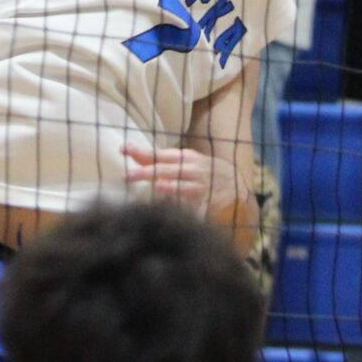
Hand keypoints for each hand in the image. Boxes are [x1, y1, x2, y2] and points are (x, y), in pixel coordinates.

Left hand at [122, 143, 243, 219]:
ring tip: (157, 187)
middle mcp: (194, 170)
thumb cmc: (205, 172)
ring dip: (169, 187)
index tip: (124, 149)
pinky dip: (190, 209)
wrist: (237, 186)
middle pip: (167, 170)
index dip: (142, 152)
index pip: (161, 155)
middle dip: (147, 172)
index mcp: (188, 158)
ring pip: (183, 187)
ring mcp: (202, 187)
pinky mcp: (209, 204)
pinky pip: (198, 208)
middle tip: (127, 176)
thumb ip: (162, 161)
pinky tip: (178, 212)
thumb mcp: (188, 162)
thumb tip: (134, 156)